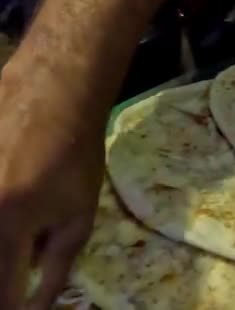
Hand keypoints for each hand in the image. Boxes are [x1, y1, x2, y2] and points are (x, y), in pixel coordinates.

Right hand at [0, 72, 103, 309]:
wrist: (52, 95)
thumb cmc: (75, 158)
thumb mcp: (78, 217)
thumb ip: (58, 265)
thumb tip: (38, 305)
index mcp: (5, 228)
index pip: (3, 292)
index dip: (14, 306)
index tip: (23, 306)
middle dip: (6, 270)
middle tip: (23, 257)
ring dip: (3, 242)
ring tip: (24, 213)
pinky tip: (13, 193)